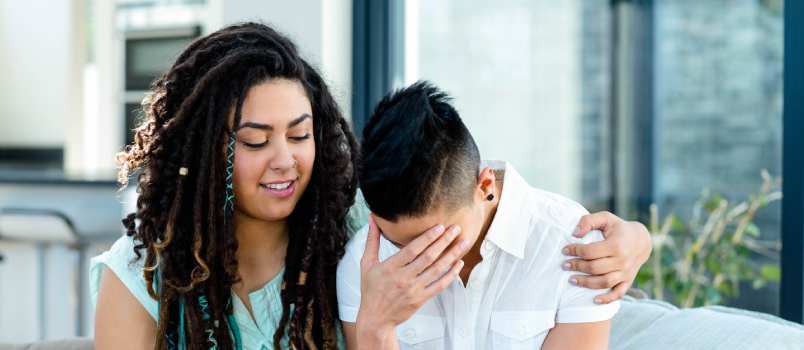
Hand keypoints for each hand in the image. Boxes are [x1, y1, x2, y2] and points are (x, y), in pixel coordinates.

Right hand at [356, 215, 467, 340]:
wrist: (376, 318)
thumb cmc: (371, 290)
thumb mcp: (367, 264)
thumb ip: (372, 240)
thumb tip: (373, 219)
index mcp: (390, 267)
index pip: (412, 250)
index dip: (427, 238)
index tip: (440, 227)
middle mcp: (403, 278)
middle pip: (428, 257)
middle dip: (444, 241)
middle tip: (456, 229)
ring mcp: (413, 290)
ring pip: (437, 270)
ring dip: (452, 255)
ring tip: (464, 243)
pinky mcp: (421, 299)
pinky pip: (440, 285)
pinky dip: (451, 274)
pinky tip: (459, 263)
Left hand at [562, 211, 651, 303]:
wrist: (641, 240)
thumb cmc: (619, 228)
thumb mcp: (605, 218)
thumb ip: (588, 221)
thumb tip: (574, 233)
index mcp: (616, 245)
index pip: (590, 251)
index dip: (575, 251)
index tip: (564, 250)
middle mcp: (622, 260)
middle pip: (594, 268)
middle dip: (576, 266)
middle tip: (564, 265)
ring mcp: (626, 272)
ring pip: (604, 282)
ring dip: (586, 283)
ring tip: (572, 280)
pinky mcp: (628, 281)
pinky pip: (618, 293)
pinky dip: (607, 299)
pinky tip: (593, 300)